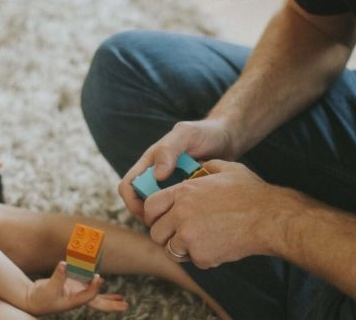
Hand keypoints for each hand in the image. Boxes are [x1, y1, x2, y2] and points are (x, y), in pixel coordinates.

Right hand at [25, 261, 127, 314]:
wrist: (33, 300)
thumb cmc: (40, 297)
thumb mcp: (48, 287)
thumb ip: (58, 276)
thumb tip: (64, 264)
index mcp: (73, 301)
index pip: (88, 296)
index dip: (94, 288)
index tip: (98, 277)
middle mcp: (78, 298)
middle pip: (98, 303)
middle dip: (112, 304)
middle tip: (125, 305)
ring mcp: (77, 293)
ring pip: (96, 296)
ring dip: (109, 297)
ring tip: (122, 299)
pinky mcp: (75, 287)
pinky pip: (89, 286)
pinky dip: (96, 284)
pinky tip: (102, 282)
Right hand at [118, 118, 235, 218]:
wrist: (228, 139)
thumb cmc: (204, 133)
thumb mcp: (186, 134)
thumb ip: (169, 149)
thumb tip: (157, 176)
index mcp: (149, 164)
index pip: (128, 187)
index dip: (132, 202)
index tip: (149, 211)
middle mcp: (157, 178)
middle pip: (141, 205)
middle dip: (152, 215)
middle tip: (171, 221)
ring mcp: (171, 189)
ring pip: (160, 211)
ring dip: (168, 217)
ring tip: (186, 219)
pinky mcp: (186, 197)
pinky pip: (178, 212)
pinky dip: (183, 216)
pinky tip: (198, 217)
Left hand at [145, 160, 294, 268]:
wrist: (270, 219)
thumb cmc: (251, 193)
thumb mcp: (227, 169)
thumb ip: (207, 167)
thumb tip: (199, 166)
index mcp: (184, 192)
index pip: (150, 205)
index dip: (152, 214)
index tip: (159, 219)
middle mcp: (181, 214)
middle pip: (155, 232)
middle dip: (165, 235)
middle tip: (179, 235)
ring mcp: (190, 236)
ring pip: (171, 249)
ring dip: (182, 248)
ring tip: (200, 241)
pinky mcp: (201, 255)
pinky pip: (193, 260)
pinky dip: (203, 257)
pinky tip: (218, 246)